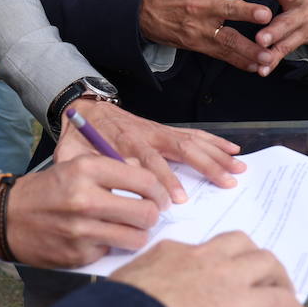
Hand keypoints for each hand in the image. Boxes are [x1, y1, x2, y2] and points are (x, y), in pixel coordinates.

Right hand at [0, 156, 166, 266]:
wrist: (6, 217)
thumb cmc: (46, 190)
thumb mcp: (75, 166)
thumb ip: (113, 168)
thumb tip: (149, 178)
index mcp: (87, 169)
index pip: (144, 180)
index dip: (159, 191)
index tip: (160, 197)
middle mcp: (86, 199)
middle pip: (146, 212)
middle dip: (153, 215)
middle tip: (148, 215)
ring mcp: (82, 230)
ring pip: (136, 238)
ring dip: (137, 235)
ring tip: (128, 228)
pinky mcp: (78, 255)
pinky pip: (112, 252)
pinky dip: (111, 246)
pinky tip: (99, 238)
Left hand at [54, 100, 242, 202]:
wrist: (84, 107)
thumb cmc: (78, 135)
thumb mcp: (69, 153)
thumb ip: (79, 169)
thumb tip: (95, 188)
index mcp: (122, 143)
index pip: (147, 163)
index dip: (162, 180)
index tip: (175, 199)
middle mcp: (145, 135)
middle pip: (178, 149)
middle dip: (203, 166)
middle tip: (224, 183)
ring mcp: (157, 130)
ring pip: (190, 140)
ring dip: (216, 154)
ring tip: (238, 168)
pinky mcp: (164, 129)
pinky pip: (192, 134)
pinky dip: (213, 140)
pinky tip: (232, 149)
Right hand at [109, 232, 303, 306]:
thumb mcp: (125, 288)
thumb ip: (142, 288)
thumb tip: (144, 304)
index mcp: (169, 253)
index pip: (201, 250)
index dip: (215, 265)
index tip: (218, 281)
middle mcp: (201, 257)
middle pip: (240, 242)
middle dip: (252, 259)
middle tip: (259, 278)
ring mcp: (225, 277)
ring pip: (265, 261)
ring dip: (277, 278)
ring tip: (281, 296)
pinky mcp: (243, 304)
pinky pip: (280, 301)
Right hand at [138, 0, 281, 73]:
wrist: (147, 13)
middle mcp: (205, 5)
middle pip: (230, 9)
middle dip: (249, 13)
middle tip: (267, 15)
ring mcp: (202, 27)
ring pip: (229, 39)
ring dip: (249, 49)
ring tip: (267, 56)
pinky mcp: (199, 44)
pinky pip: (223, 54)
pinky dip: (240, 62)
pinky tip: (257, 66)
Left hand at [244, 0, 307, 71]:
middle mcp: (298, 2)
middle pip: (291, 7)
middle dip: (281, 13)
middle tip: (268, 17)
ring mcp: (299, 23)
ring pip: (286, 32)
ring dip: (274, 39)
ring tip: (260, 44)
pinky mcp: (296, 39)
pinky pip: (283, 52)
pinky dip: (272, 61)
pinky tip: (261, 69)